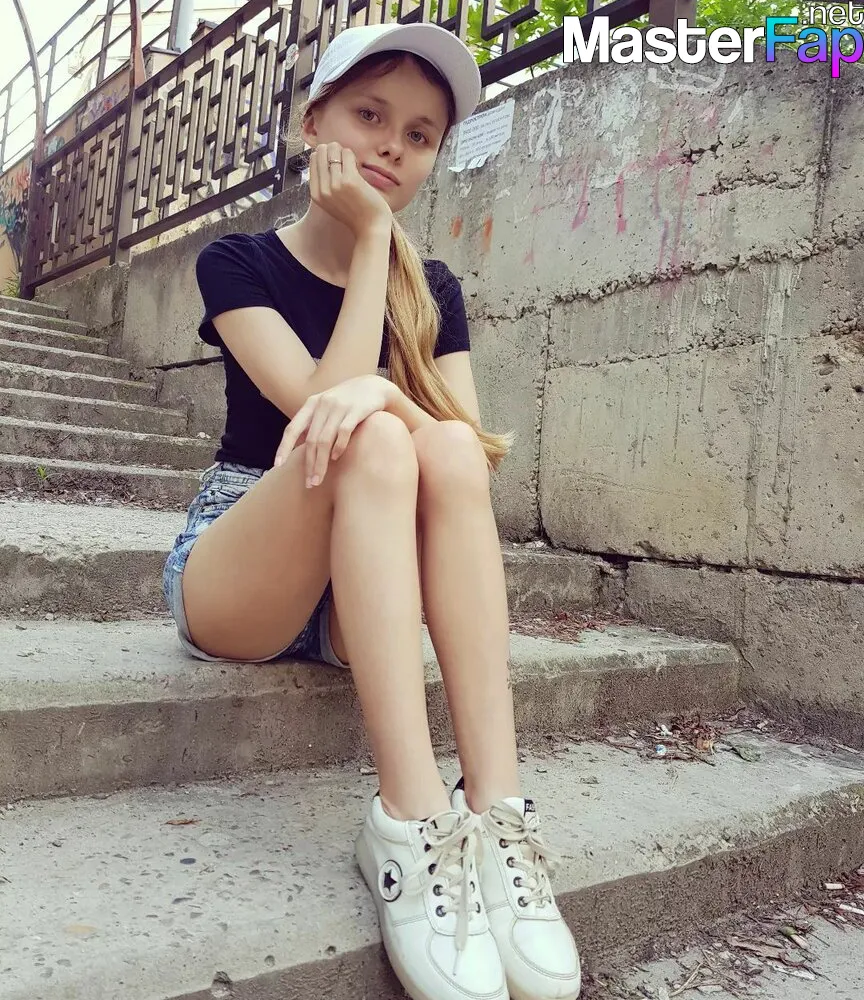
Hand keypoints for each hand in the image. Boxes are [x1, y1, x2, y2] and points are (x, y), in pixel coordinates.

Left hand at [274, 375, 395, 486]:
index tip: (278, 465)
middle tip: (309, 484)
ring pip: (325, 440)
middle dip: (309, 464)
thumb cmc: (348, 401)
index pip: (293, 428)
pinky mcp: (357, 410)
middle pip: (311, 440)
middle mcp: (323, 403)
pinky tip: (336, 458)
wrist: (375, 386)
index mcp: (312, 404)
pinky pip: (343, 432)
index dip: (284, 447)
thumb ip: (314, 422)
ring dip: (321, 463)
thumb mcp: (326, 406)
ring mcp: (340, 406)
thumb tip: (299, 446)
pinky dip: (338, 447)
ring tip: (319, 479)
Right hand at [309, 142, 392, 238]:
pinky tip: (357, 165)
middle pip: (321, 152)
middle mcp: (323, 189)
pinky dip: (352, 155)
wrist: (370, 228)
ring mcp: (335, 184)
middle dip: (333, 150)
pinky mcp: (350, 180)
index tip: (336, 161)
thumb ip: (326, 184)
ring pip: (334, 150)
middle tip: (344, 159)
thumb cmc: (356, 214)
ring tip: (351, 163)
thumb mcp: (332, 202)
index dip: (325, 155)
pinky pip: (347, 154)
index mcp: (316, 194)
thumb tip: (324, 156)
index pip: (314, 160)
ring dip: (344, 152)